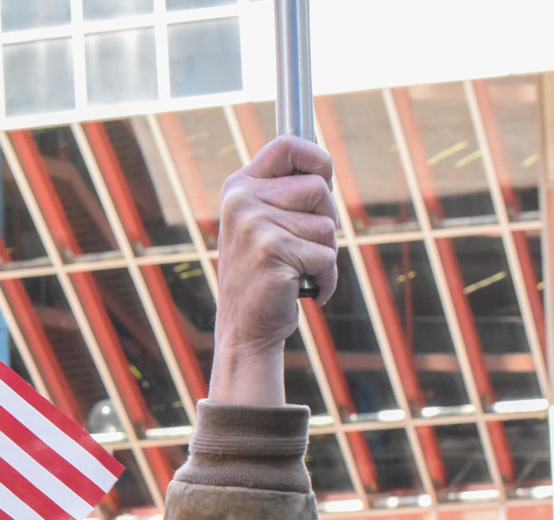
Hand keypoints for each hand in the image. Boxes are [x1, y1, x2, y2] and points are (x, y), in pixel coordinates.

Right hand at [211, 135, 336, 404]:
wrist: (244, 329)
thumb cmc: (262, 275)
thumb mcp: (262, 225)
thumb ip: (284, 193)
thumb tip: (322, 166)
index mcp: (238, 188)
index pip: (287, 145)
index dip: (317, 157)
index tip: (324, 177)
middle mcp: (242, 202)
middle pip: (320, 188)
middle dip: (325, 220)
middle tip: (301, 246)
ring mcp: (255, 227)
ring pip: (327, 225)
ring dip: (324, 253)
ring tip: (297, 270)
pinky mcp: (273, 253)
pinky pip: (326, 256)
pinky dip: (326, 278)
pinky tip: (302, 290)